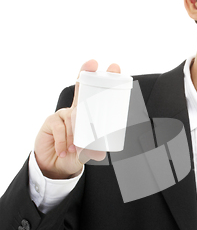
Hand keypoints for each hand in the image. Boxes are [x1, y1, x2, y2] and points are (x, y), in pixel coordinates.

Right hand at [34, 60, 120, 178]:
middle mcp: (75, 111)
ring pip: (73, 117)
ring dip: (75, 135)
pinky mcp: (51, 121)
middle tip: (93, 64)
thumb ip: (93, 151)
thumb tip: (100, 153)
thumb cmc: (74, 154)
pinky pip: (60, 128)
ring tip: (75, 148)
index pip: (94, 95)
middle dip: (87, 74)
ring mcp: (62, 114)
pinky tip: (64, 150)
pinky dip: (63, 142)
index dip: (102, 82)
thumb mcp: (87, 151)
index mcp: (87, 116)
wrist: (54, 165)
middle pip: (80, 90)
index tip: (113, 67)